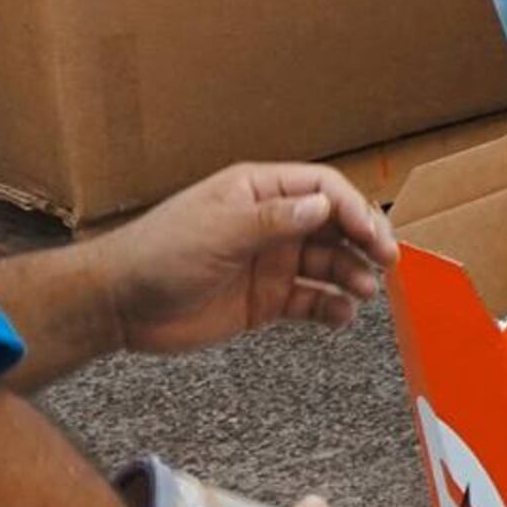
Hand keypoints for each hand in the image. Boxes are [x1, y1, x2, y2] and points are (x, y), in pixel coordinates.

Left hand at [91, 163, 395, 360]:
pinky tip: (342, 316)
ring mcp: (270, 262)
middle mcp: (271, 224)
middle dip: (364, 241)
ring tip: (363, 292)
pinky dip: (331, 308)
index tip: (371, 233)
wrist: (119, 305)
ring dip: (351, 276)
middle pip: (334, 226)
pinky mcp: (266, 300)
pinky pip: (311, 301)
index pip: (321, 189)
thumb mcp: (217, 230)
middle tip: (386, 261)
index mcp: (258, 192)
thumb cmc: (158, 254)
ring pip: (328, 265)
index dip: (351, 208)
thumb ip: (273, 220)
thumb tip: (324, 206)